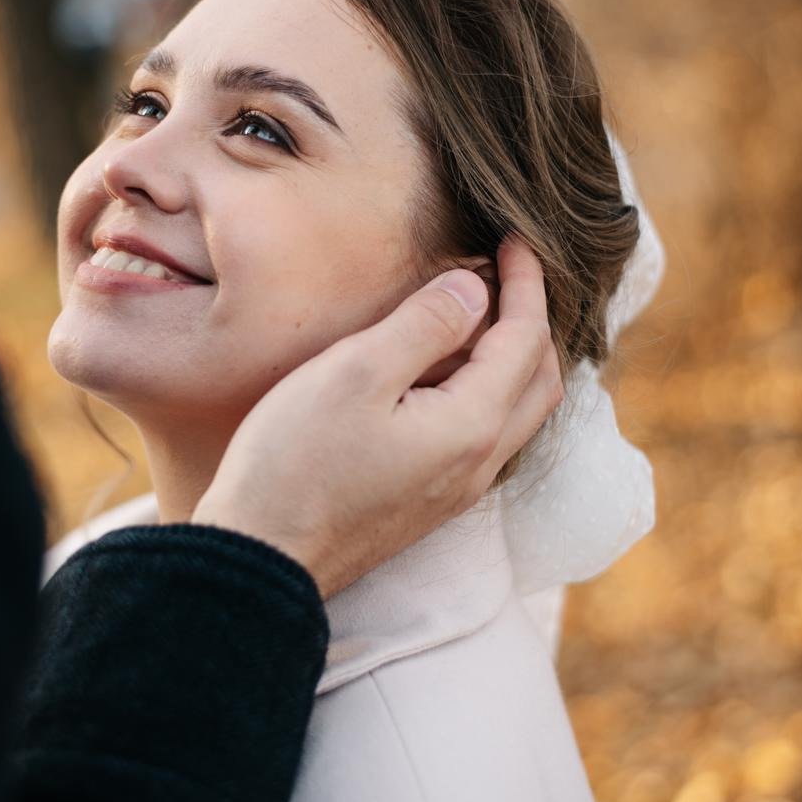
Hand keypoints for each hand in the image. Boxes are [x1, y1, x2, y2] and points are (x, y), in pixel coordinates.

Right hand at [191, 238, 563, 598]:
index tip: (514, 240)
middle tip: (508, 275)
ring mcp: (454, 491)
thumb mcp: (356, 374)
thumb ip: (424, 326)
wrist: (261, 561)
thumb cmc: (295, 464)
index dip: (527, 283)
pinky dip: (486, 391)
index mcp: (472, 426)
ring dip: (514, 359)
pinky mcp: (426, 504)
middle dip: (534, 321)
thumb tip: (474, 290)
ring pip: (516, 413)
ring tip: (479, 314)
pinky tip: (445, 374)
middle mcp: (478, 465)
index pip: (526, 340)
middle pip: (539, 382)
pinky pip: (484, 437)